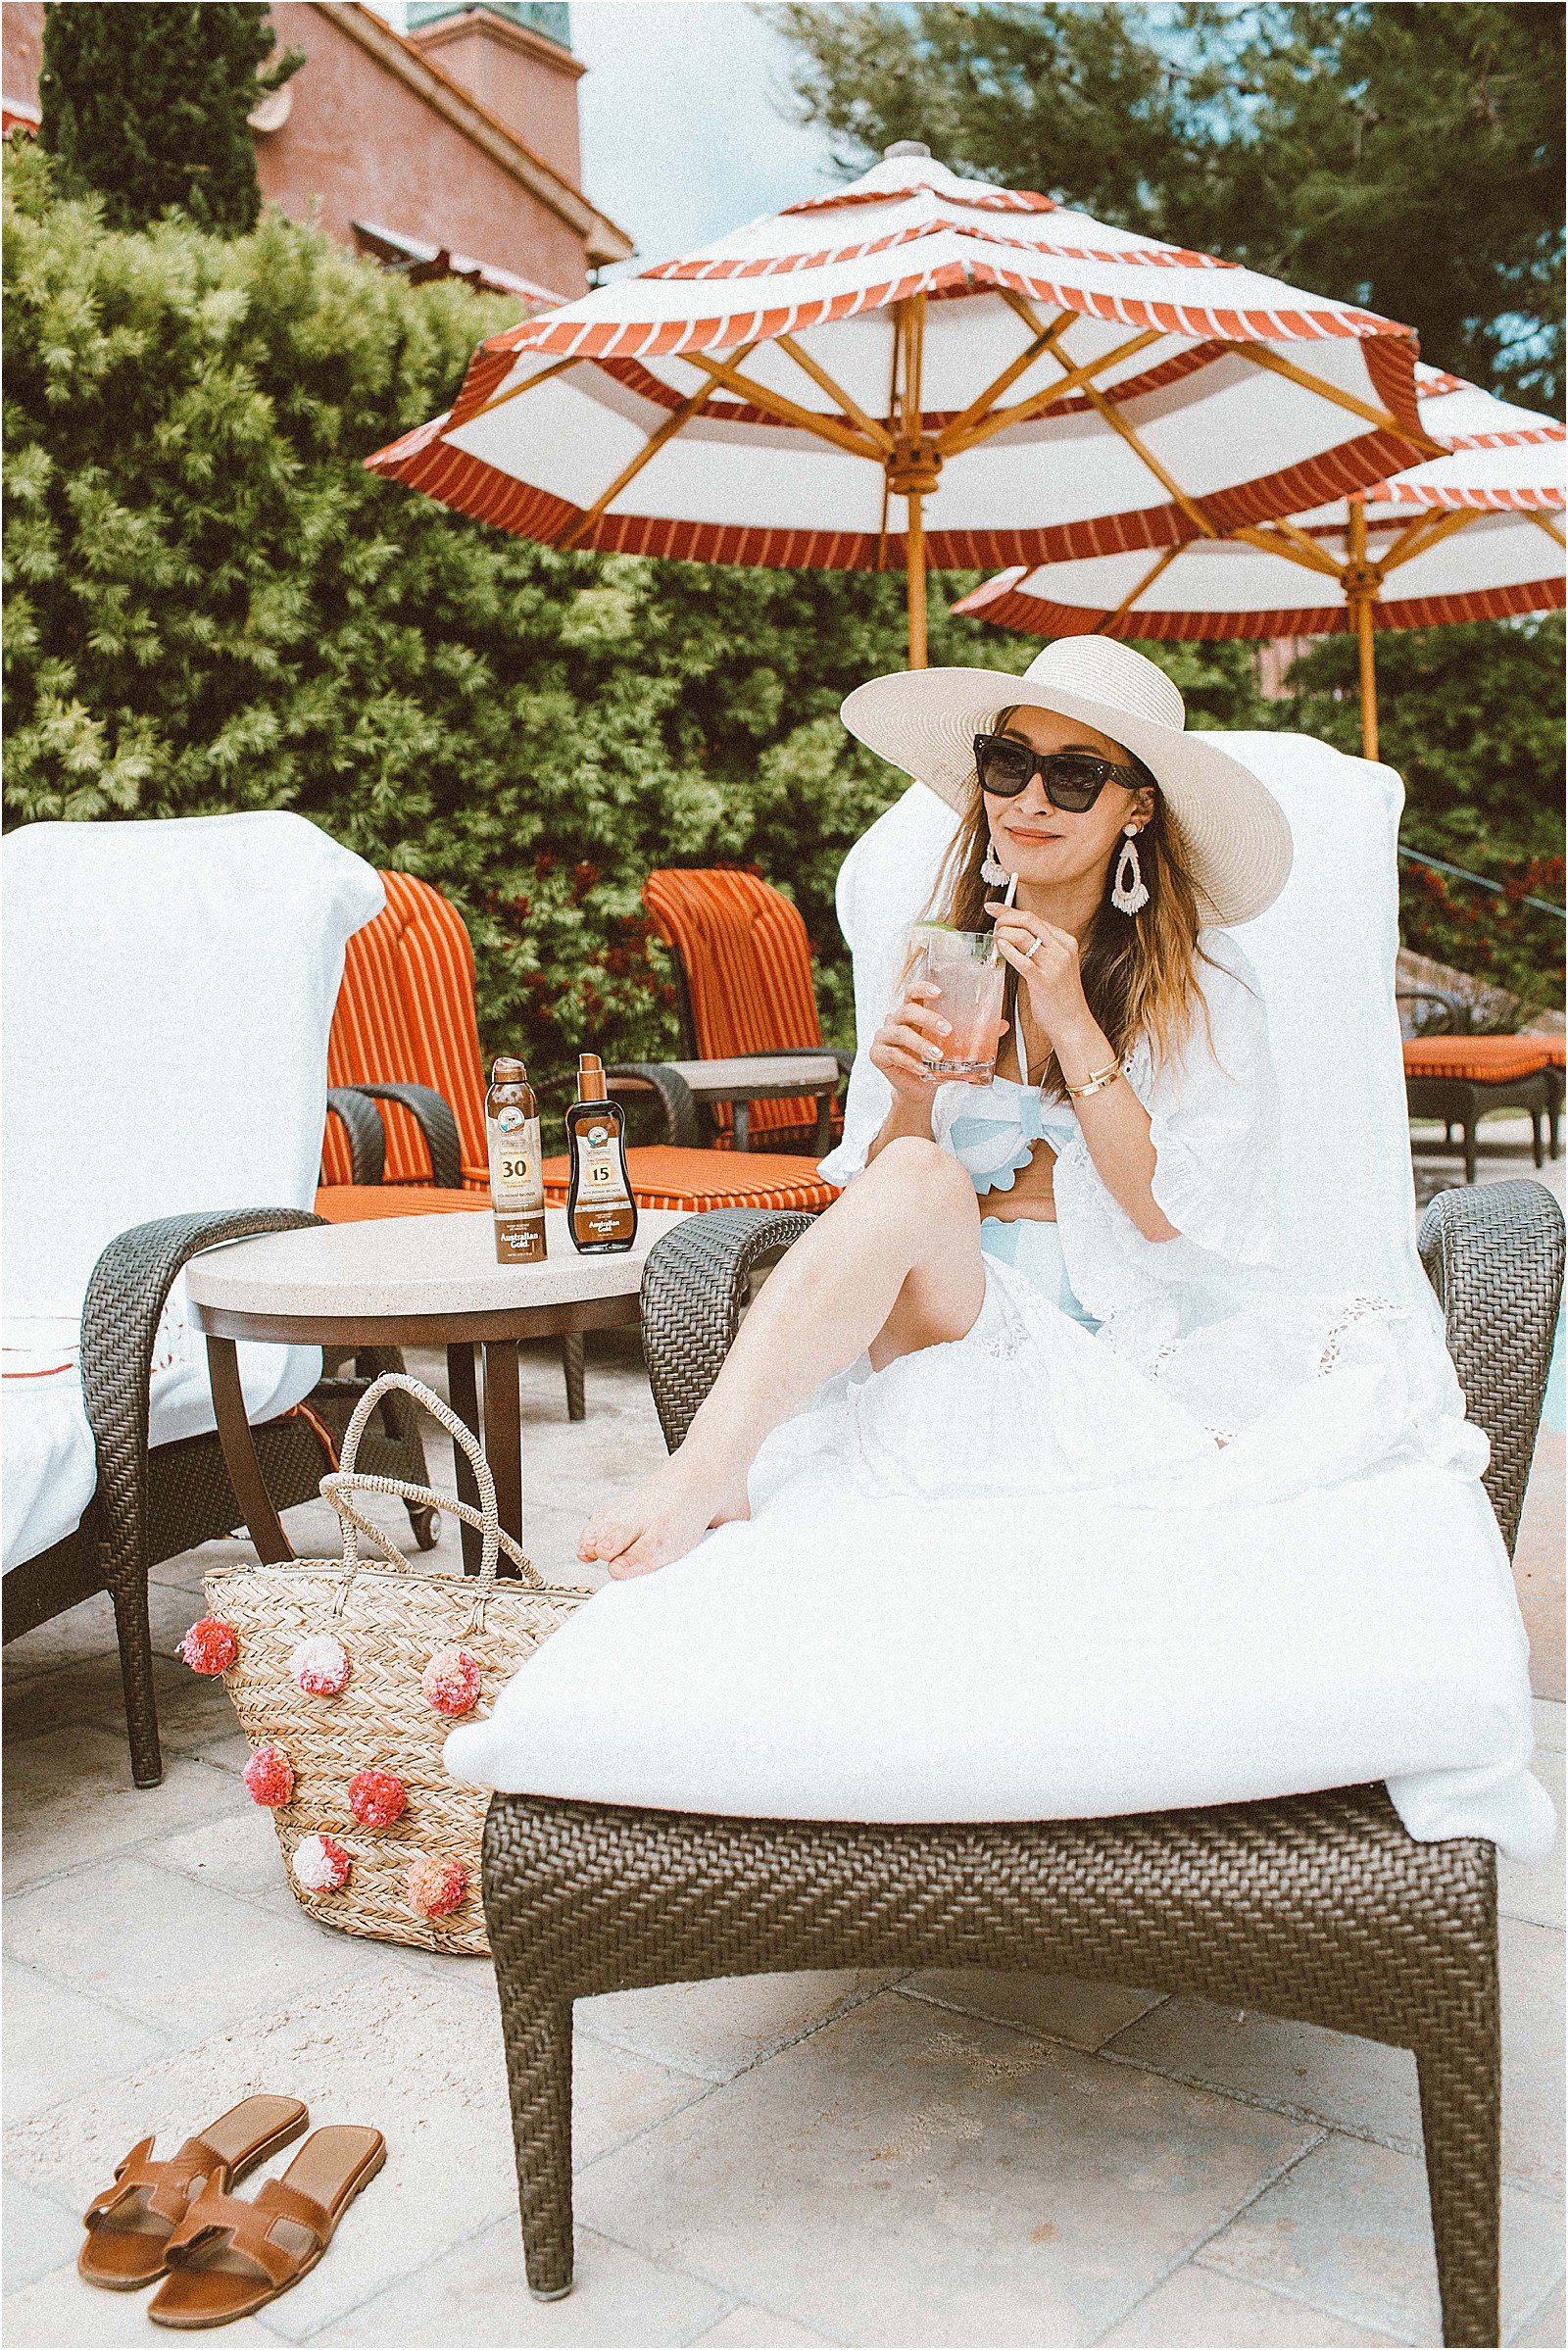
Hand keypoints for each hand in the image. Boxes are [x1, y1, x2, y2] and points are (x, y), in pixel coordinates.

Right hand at [869, 984, 1003, 1099]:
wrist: (919, 1089)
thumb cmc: (935, 1060)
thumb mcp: (954, 1046)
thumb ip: (975, 1034)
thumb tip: (1002, 1025)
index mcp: (912, 1011)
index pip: (913, 991)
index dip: (923, 988)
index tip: (939, 992)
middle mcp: (895, 1019)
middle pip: (907, 1011)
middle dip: (928, 1019)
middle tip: (948, 1030)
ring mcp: (884, 1036)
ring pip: (900, 1034)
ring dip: (921, 1044)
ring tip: (939, 1056)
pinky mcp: (877, 1054)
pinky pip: (893, 1055)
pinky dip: (910, 1063)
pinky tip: (924, 1071)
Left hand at [985, 902, 1091, 1048]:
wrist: (1073, 1023)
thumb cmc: (1059, 996)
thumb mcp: (1056, 965)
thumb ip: (1040, 948)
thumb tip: (1011, 934)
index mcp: (1066, 941)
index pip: (1035, 918)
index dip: (1010, 910)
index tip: (993, 907)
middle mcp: (1062, 949)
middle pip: (1029, 920)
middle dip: (1005, 918)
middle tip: (993, 926)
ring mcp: (1055, 964)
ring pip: (1024, 935)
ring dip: (1003, 934)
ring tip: (995, 941)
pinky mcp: (1044, 980)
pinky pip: (1022, 959)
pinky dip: (1007, 951)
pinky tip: (1000, 948)